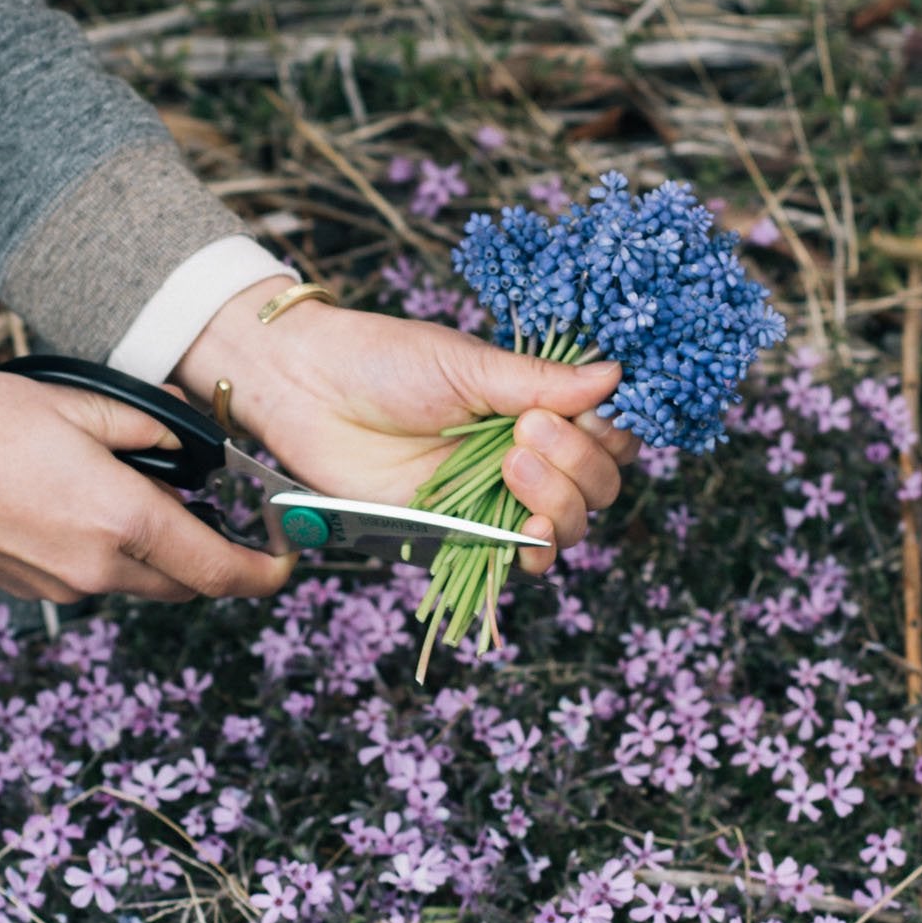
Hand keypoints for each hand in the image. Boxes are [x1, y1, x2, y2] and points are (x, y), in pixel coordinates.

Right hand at [0, 370, 294, 602]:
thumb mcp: (77, 403)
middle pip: (189, 583)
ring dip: (162, 552)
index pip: (222, 571)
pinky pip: (102, 579)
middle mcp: (102, 567)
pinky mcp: (39, 590)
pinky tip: (88, 506)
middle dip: (214, 556)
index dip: (267, 573)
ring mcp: (68, 587)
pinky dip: (116, 553)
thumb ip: (147, 426)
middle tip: (214, 510)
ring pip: (145, 583)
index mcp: (124, 521)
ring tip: (140, 494)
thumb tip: (191, 442)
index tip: (288, 558)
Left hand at [174, 277, 640, 574]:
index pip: (607, 434)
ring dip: (557, 501)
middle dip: (579, 464)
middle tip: (527, 432)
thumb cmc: (382, 362)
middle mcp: (526, 456)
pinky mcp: (458, 533)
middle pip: (598, 487)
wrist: (307, 390)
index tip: (587, 414)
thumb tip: (615, 377)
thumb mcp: (466, 363)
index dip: (610, 432)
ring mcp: (494, 498)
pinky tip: (525, 529)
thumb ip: (539, 382)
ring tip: (512, 464)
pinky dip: (532, 551)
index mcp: (535, 407)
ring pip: (568, 525)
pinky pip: (514, 560)